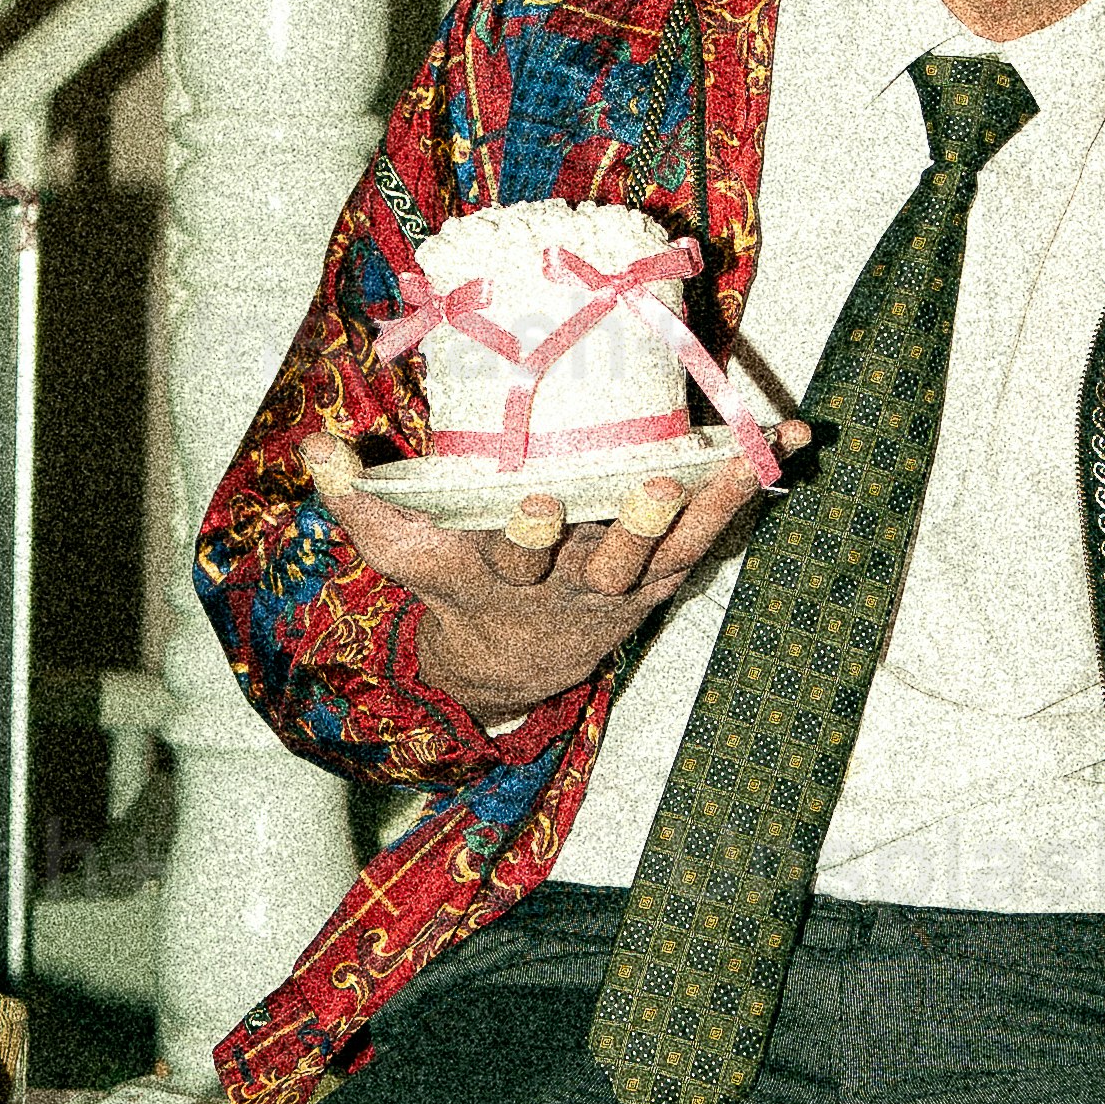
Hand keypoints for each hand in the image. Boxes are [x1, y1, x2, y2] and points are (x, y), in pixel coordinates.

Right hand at [302, 418, 789, 723]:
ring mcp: (629, 582)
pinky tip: (791, 441)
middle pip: (611, 560)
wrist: (512, 662)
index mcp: (508, 578)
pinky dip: (753, 489)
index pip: (515, 558)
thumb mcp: (401, 550)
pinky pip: (716, 532)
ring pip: (677, 548)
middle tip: (656, 491)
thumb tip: (313, 443)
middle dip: (633, 529)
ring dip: (714, 505)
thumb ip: (355, 500)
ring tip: (749, 456)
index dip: (526, 536)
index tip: (535, 503)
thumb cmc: (454, 586)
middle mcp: (576, 585)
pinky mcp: (666, 574)